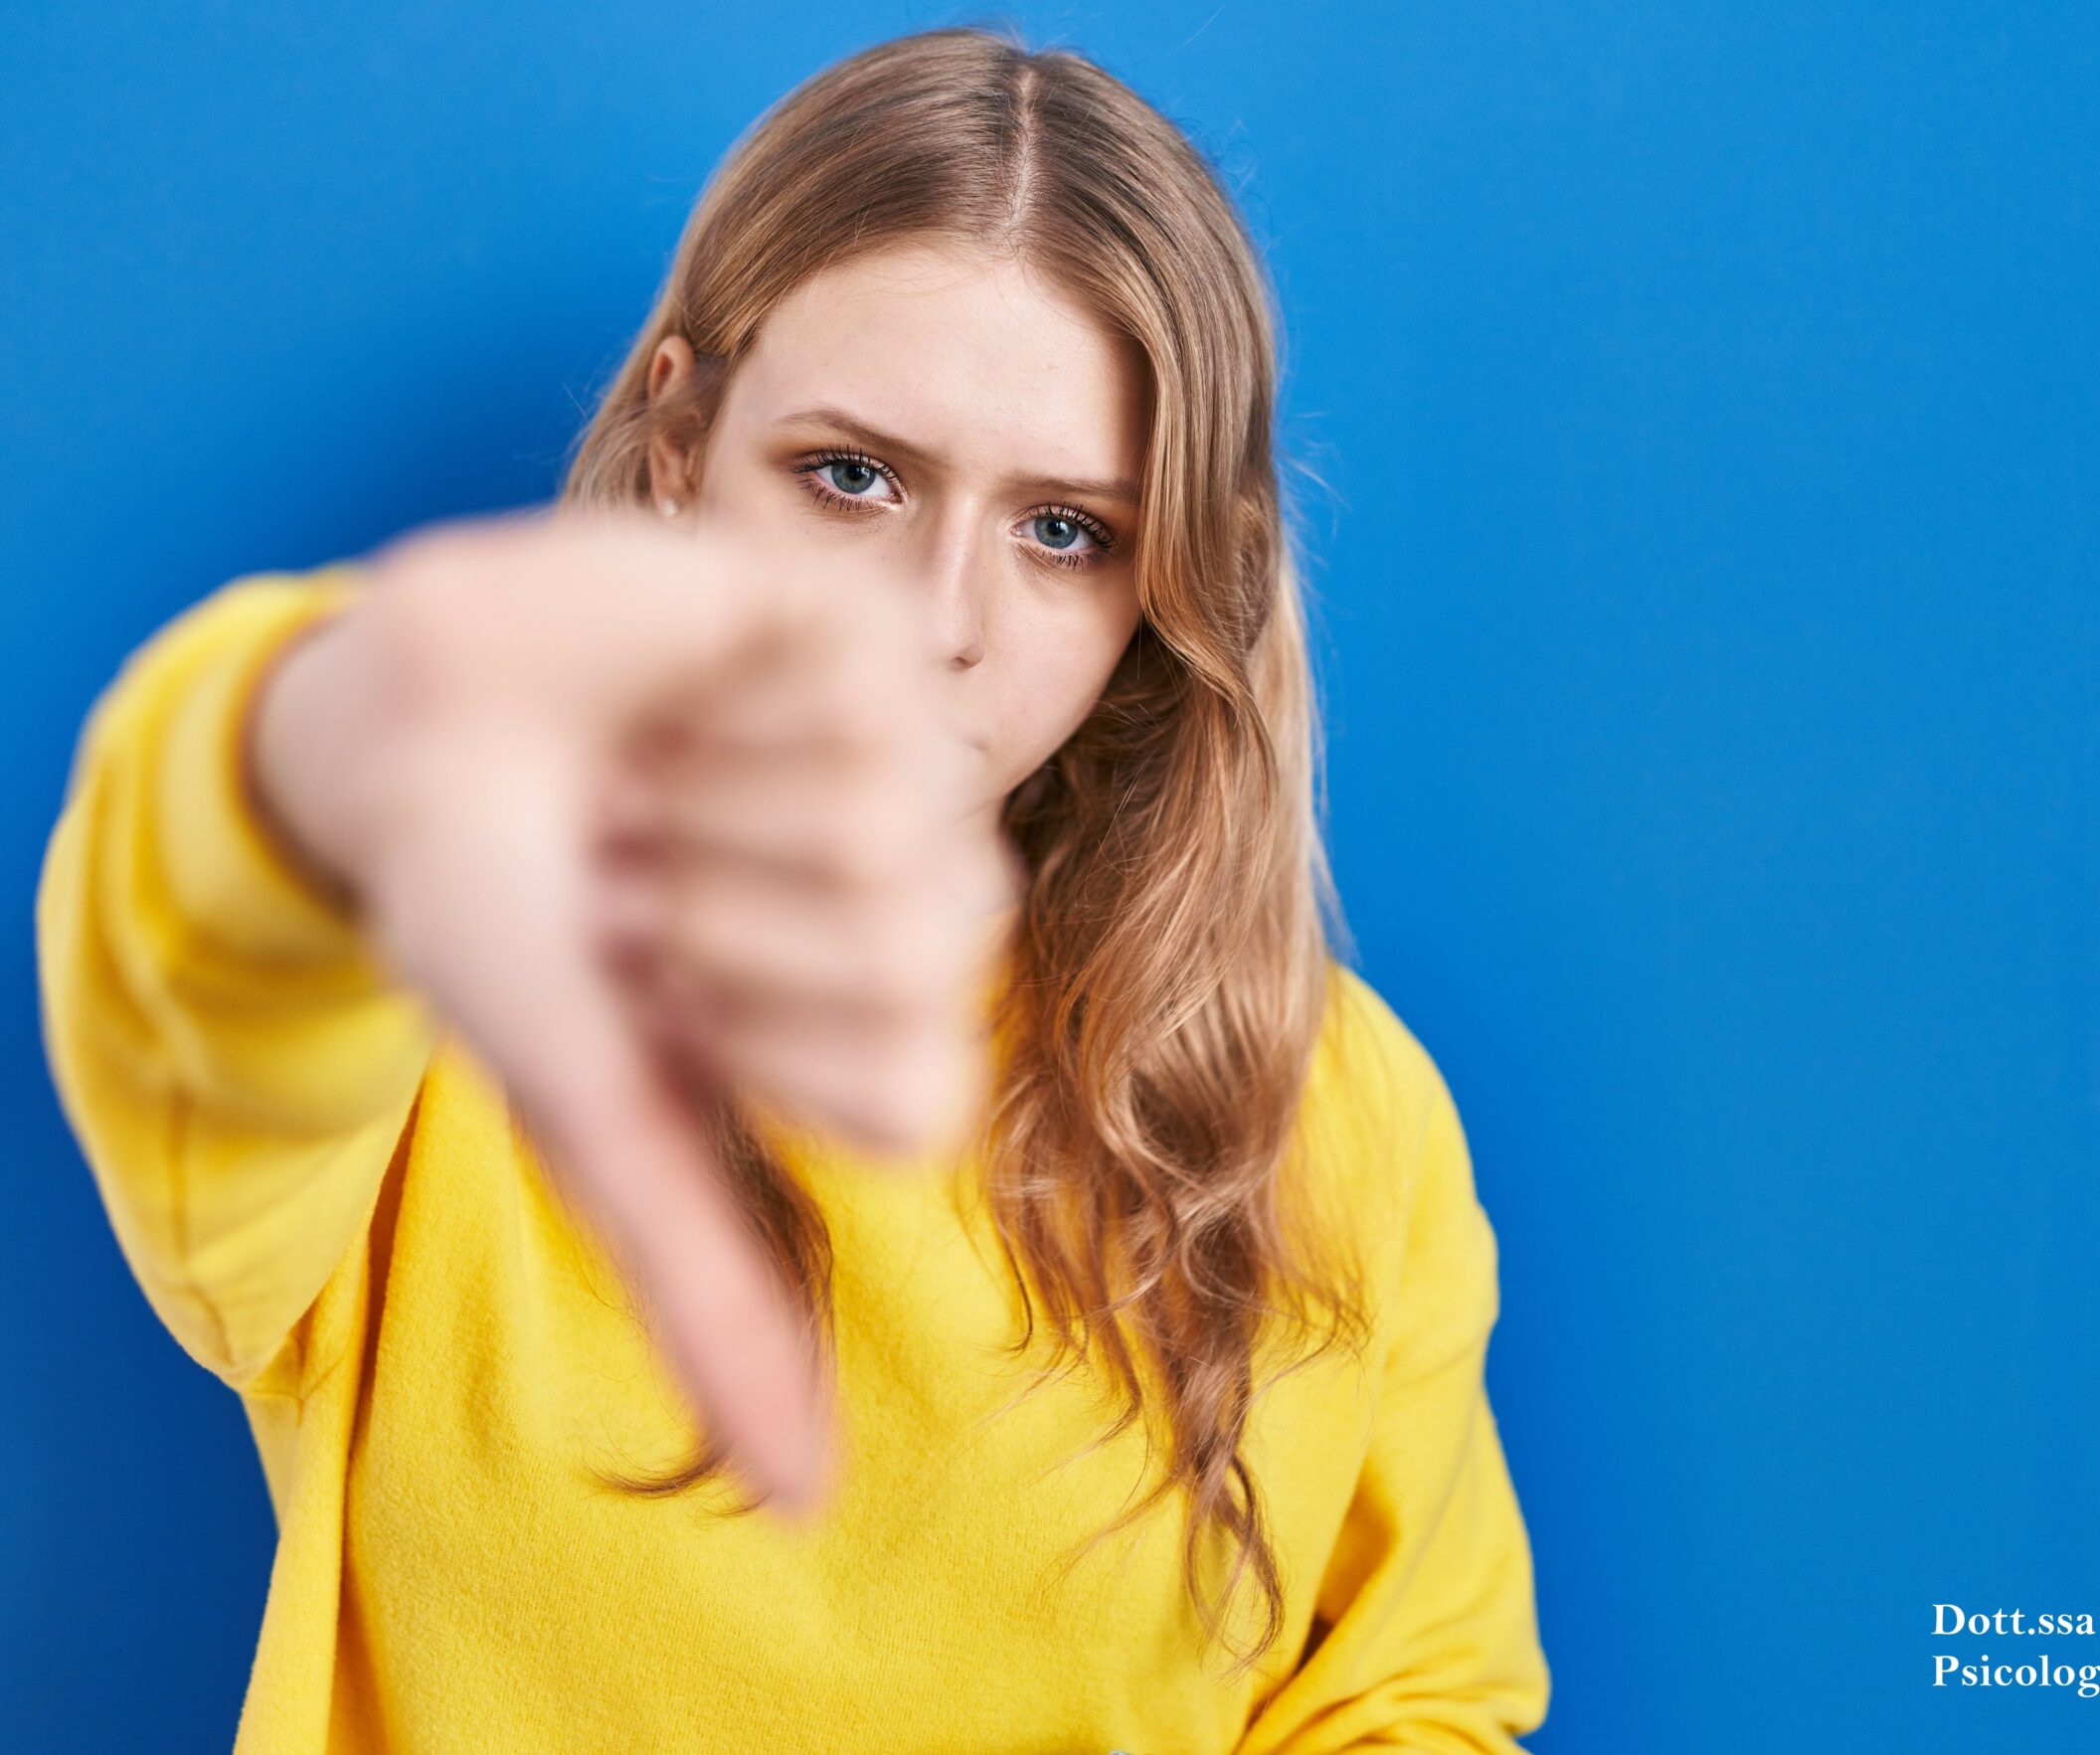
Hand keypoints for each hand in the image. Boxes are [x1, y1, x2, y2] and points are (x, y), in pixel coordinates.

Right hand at [247, 503, 992, 1515]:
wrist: (402, 735)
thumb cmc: (509, 926)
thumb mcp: (599, 1114)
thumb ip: (711, 1292)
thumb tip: (803, 1499)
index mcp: (874, 1027)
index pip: (918, 1105)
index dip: (757, 1053)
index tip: (657, 1005)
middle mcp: (919, 906)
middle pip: (921, 966)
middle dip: (719, 932)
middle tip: (642, 886)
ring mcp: (912, 766)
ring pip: (898, 836)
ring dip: (709, 822)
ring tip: (652, 788)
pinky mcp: (874, 638)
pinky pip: (868, 706)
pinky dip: (724, 713)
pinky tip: (685, 693)